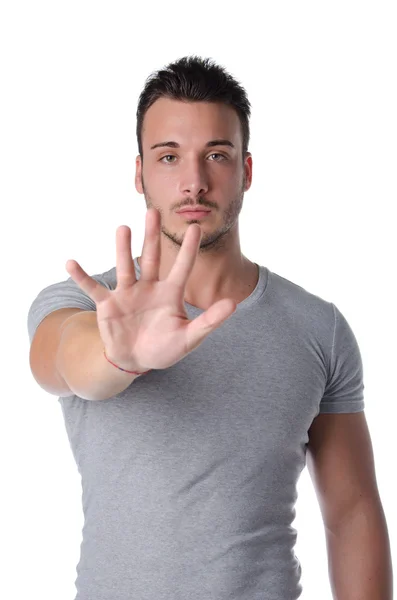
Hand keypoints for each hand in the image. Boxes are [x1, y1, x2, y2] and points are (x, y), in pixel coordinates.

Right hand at [65, 208, 236, 371]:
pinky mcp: (108, 304)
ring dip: (122, 248)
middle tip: (153, 210)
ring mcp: (127, 293)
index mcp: (170, 293)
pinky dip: (82, 277)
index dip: (189, 249)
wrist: (136, 359)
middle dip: (151, 235)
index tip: (196, 228)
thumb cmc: (165, 348)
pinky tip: (71, 263)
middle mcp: (149, 287)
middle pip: (151, 257)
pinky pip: (94, 288)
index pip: (182, 267)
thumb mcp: (190, 338)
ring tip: (123, 228)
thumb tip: (233, 304)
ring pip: (125, 266)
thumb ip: (210, 321)